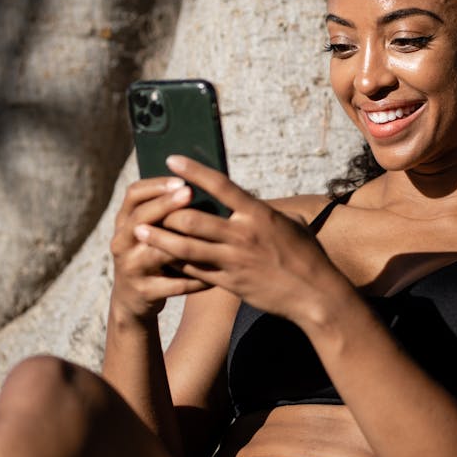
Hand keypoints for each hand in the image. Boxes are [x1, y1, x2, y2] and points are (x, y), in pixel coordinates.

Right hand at [109, 175, 213, 319]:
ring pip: (156, 251)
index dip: (156, 185)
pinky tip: (218, 272)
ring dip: (183, 241)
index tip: (181, 179)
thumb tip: (203, 185)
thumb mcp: (151, 232)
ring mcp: (130, 268)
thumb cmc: (150, 255)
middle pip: (140, 218)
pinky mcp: (144, 292)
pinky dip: (197, 278)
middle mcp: (122, 242)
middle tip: (189, 192)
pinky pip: (175, 284)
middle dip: (165, 204)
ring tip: (208, 233)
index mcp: (124, 222)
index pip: (133, 195)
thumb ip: (167, 212)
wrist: (132, 300)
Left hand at [133, 156, 349, 321]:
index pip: (220, 185)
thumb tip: (255, 204)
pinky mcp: (230, 283)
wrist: (316, 295)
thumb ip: (269, 213)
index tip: (172, 160)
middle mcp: (243, 234)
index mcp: (259, 214)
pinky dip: (176, 263)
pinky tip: (162, 259)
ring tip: (139, 231)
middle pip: (192, 217)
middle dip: (167, 211)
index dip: (194, 171)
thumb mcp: (293, 226)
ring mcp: (234, 260)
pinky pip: (194, 271)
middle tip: (151, 205)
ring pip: (185, 246)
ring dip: (159, 238)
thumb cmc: (309, 257)